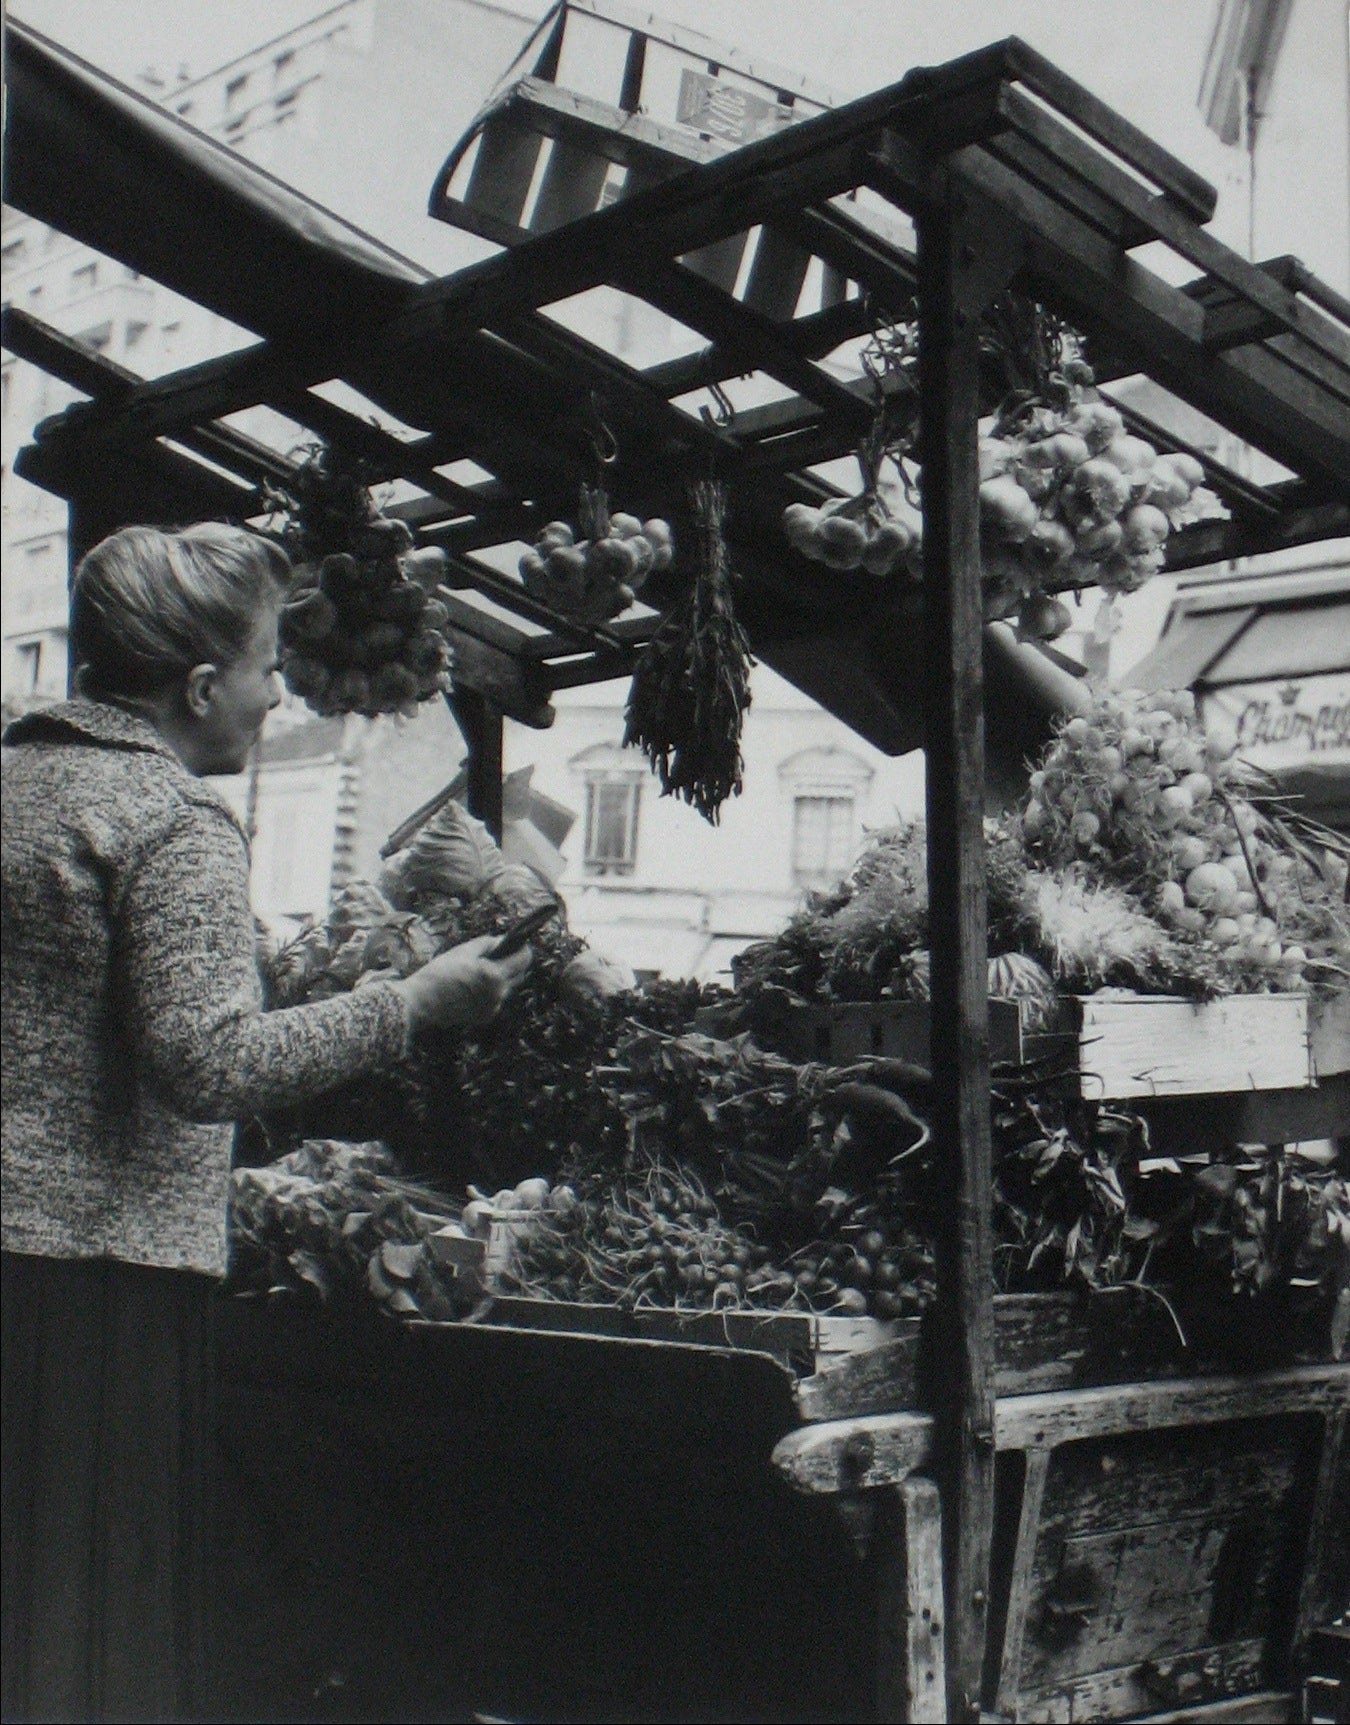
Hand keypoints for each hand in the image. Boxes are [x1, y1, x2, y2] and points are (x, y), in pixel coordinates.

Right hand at [396, 934, 532, 1033]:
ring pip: (507, 987)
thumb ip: (487, 943)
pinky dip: (492, 990)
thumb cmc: (440, 973)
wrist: (422, 1002)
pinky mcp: (485, 1016)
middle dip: (514, 962)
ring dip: (502, 976)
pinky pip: (496, 999)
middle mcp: (498, 994)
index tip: (519, 943)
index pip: (524, 960)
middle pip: (520, 974)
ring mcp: (493, 1007)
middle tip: (501, 953)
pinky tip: (475, 985)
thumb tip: (503, 940)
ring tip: (485, 969)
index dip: (523, 949)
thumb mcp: (463, 951)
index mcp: (494, 976)